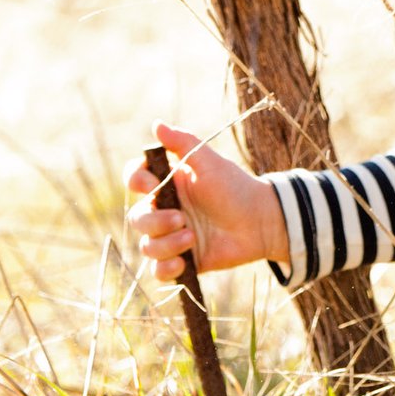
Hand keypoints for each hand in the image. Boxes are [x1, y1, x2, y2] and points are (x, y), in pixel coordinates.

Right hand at [125, 121, 289, 280]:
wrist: (260, 222)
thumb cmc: (235, 187)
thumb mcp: (209, 162)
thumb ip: (183, 143)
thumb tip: (157, 124)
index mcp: (167, 183)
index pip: (135, 179)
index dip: (135, 181)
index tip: (150, 184)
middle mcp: (164, 209)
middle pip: (136, 217)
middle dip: (155, 220)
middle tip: (182, 219)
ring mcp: (171, 236)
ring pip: (146, 246)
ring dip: (165, 244)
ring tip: (192, 238)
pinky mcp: (181, 259)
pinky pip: (158, 271)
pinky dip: (166, 268)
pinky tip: (183, 262)